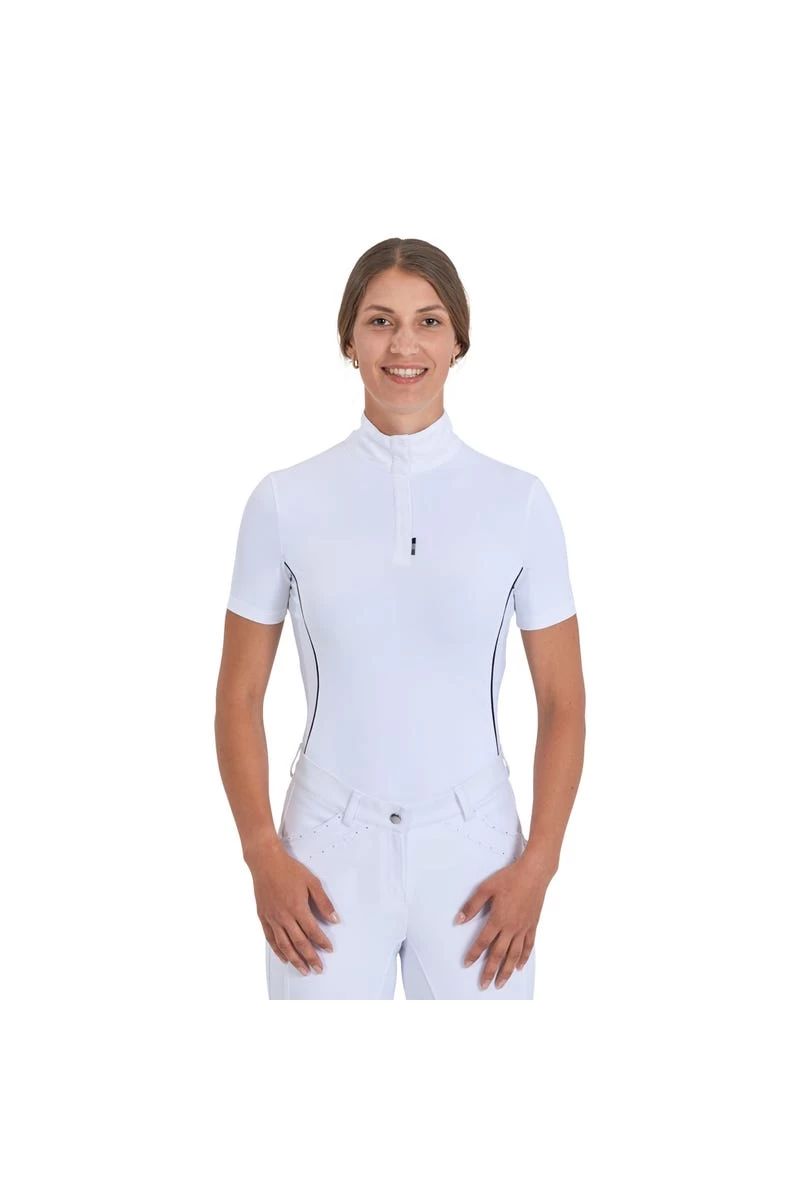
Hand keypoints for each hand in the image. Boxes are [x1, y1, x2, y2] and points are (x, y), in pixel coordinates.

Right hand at [251, 842, 338, 975]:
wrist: (265, 862)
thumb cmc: (288, 870)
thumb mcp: (312, 882)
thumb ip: (323, 902)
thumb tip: (334, 918)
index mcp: (297, 908)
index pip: (313, 931)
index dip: (322, 942)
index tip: (329, 949)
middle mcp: (284, 916)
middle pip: (299, 943)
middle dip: (310, 957)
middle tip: (318, 968)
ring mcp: (272, 918)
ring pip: (284, 945)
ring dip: (295, 959)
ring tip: (303, 970)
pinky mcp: (263, 918)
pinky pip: (271, 939)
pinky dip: (278, 951)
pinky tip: (284, 958)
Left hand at [454, 854, 550, 989]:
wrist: (534, 873)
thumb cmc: (510, 878)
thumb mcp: (486, 888)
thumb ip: (472, 906)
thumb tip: (459, 920)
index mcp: (498, 919)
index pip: (483, 942)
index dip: (474, 954)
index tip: (467, 964)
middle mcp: (511, 927)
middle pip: (498, 954)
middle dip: (490, 971)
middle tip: (484, 985)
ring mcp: (523, 928)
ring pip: (514, 955)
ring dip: (506, 971)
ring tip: (500, 983)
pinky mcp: (532, 926)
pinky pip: (528, 946)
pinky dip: (524, 958)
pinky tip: (519, 967)